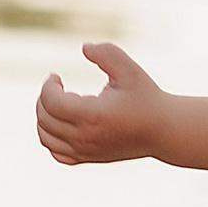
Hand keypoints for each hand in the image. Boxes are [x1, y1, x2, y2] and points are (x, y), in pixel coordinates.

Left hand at [36, 46, 166, 167]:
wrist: (163, 130)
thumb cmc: (146, 98)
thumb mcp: (130, 70)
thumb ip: (107, 53)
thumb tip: (85, 48)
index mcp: (93, 115)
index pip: (51, 102)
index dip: (48, 86)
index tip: (56, 76)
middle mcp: (85, 137)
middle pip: (45, 119)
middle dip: (44, 98)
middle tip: (57, 86)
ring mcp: (86, 150)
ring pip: (46, 137)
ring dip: (44, 117)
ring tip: (57, 103)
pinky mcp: (89, 158)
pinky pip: (57, 153)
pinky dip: (51, 139)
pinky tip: (62, 124)